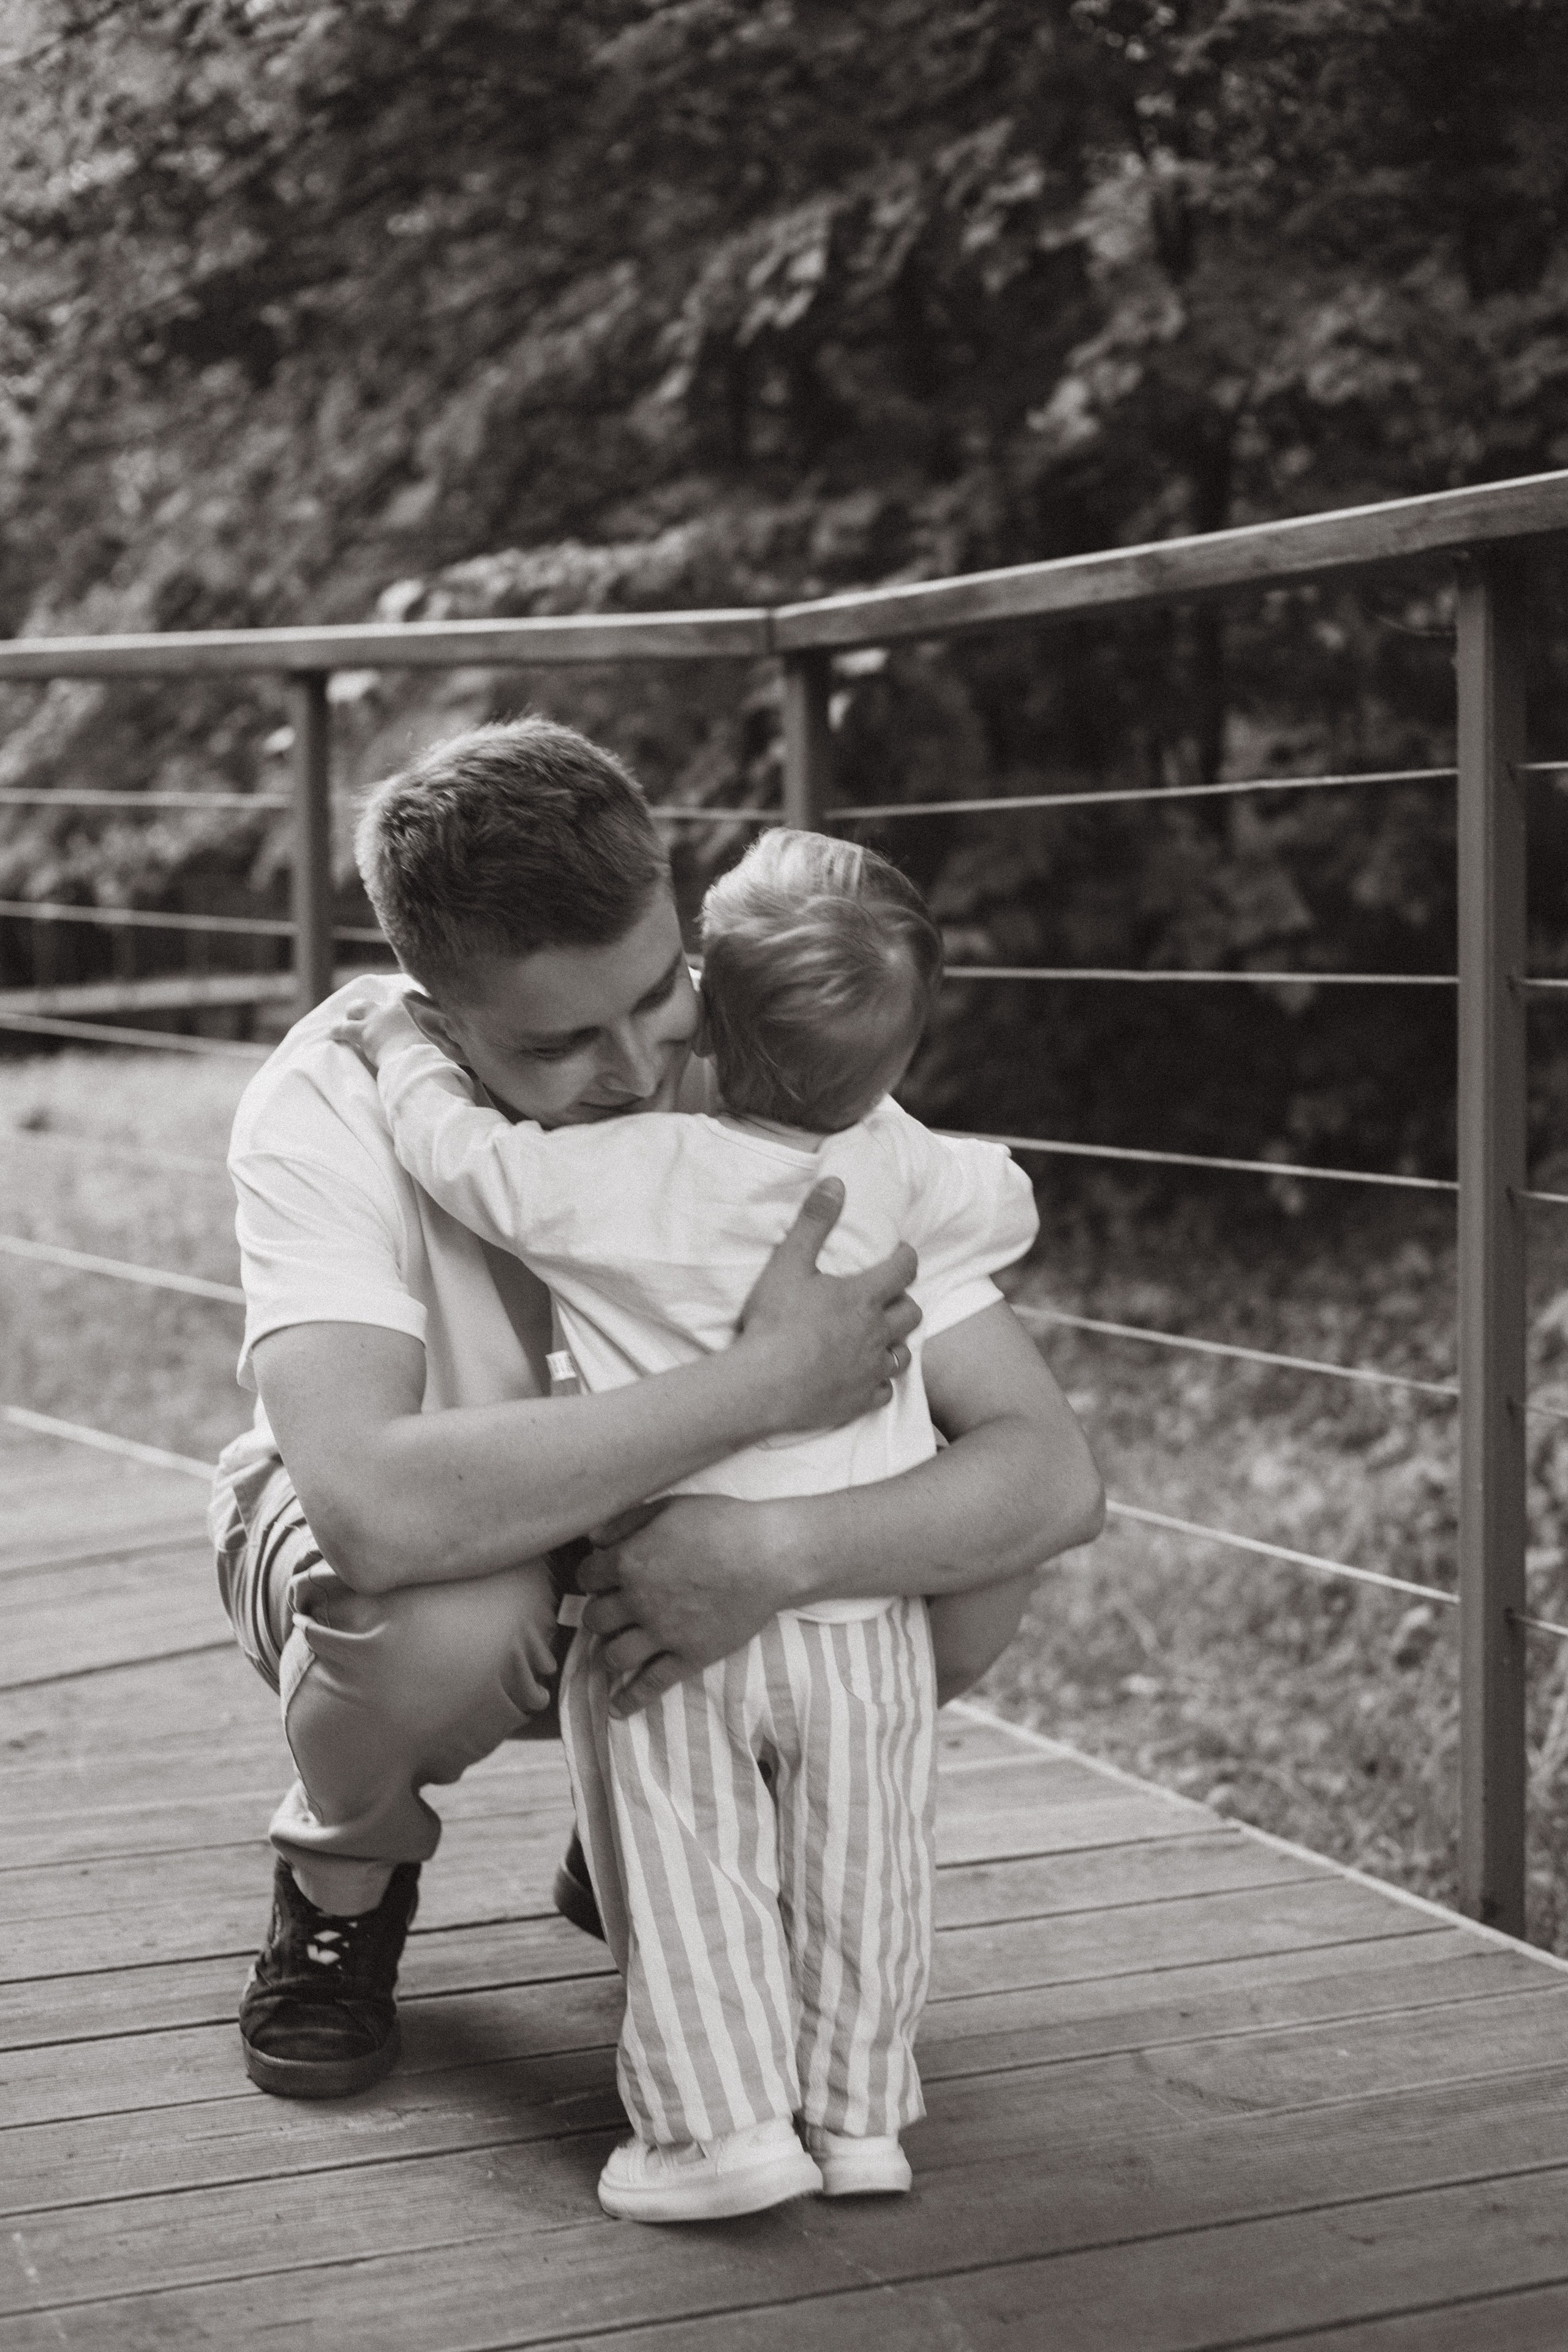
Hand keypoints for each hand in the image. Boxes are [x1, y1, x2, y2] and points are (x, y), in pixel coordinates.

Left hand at [330, 989, 436, 1072]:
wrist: (413, 1059)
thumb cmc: (427, 1053)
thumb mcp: (436, 1040)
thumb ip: (439, 1035)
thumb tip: (453, 1040)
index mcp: (407, 1010)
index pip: (399, 995)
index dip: (396, 997)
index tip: (395, 998)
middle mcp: (389, 1009)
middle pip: (372, 1001)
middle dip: (366, 1007)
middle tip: (364, 1015)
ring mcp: (374, 1019)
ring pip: (356, 1008)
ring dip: (351, 1014)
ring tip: (346, 1021)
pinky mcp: (362, 1032)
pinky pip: (343, 1028)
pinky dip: (336, 1030)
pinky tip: (330, 1033)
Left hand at [579, 1495, 795, 1713]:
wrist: (770, 1556)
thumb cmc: (722, 1523)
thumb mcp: (670, 1507)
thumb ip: (626, 1522)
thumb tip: (592, 1538)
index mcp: (630, 1562)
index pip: (588, 1577)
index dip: (592, 1576)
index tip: (601, 1578)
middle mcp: (638, 1601)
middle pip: (595, 1619)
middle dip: (599, 1614)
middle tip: (611, 1611)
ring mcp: (663, 1633)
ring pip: (615, 1655)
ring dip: (610, 1651)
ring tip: (617, 1647)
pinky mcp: (689, 1656)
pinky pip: (651, 1684)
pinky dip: (630, 1700)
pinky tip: (618, 1708)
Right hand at [736, 1178, 919, 1436]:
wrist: (763, 1384)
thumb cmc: (774, 1322)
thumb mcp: (789, 1263)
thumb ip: (814, 1222)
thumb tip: (836, 1184)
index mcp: (863, 1297)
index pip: (903, 1269)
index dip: (906, 1257)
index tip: (900, 1252)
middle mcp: (876, 1333)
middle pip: (911, 1313)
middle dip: (904, 1300)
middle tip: (888, 1296)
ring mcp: (870, 1370)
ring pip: (903, 1354)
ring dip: (896, 1342)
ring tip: (881, 1337)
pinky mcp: (860, 1401)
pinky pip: (885, 1391)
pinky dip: (880, 1381)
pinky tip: (867, 1377)